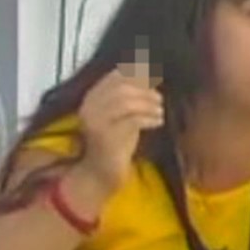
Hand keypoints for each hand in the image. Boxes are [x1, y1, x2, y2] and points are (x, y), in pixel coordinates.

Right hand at [78, 62, 163, 194]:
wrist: (100, 174)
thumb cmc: (115, 144)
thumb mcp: (122, 116)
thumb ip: (131, 97)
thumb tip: (150, 75)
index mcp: (90, 99)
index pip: (114, 77)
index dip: (136, 76)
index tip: (153, 81)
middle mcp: (89, 108)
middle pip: (121, 88)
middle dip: (144, 91)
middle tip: (159, 100)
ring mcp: (96, 122)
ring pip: (127, 102)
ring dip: (148, 105)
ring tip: (160, 111)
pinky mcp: (106, 137)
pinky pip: (132, 120)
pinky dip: (149, 119)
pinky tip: (158, 122)